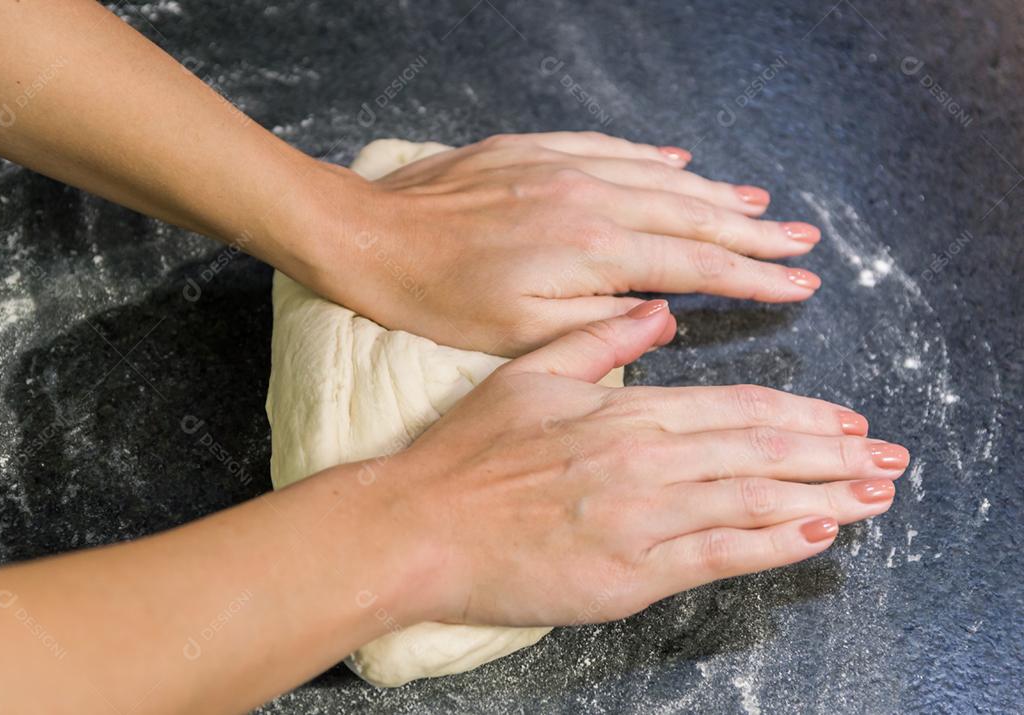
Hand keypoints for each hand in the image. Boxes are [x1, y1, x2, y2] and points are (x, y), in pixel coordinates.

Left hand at [310, 132, 822, 355]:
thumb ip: (600, 321)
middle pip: (692, 214)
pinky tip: (682, 162)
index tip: (799, 285)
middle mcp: (590, 197)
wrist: (369, 235)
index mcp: (592, 250)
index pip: (695, 264)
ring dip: (716, 193)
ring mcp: (564, 166)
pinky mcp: (536, 150)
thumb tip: (664, 311)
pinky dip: (656, 159)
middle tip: (803, 242)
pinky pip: (614, 148)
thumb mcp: (519, 333)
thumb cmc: (437, 298)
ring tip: (761, 205)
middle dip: (754, 232)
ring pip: (661, 178)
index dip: (753, 277)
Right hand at [381, 301, 905, 626]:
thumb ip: (600, 338)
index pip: (739, 407)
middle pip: (763, 451)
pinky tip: (817, 534)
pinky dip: (774, 545)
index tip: (844, 419)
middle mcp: (646, 460)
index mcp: (626, 411)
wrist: (419, 525)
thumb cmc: (466, 452)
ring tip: (875, 493)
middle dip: (834, 453)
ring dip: (825, 495)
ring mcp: (643, 520)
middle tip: (887, 455)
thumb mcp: (529, 373)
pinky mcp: (630, 575)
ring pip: (756, 501)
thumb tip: (659, 313)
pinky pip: (720, 558)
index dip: (802, 414)